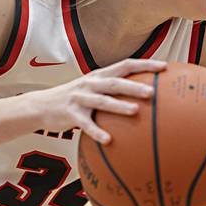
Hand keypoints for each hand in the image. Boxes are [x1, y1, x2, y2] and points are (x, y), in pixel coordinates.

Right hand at [31, 58, 166, 143]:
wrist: (41, 105)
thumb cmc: (74, 99)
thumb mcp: (92, 89)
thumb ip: (113, 90)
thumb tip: (144, 97)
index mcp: (99, 75)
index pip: (125, 65)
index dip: (145, 64)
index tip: (165, 67)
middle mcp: (90, 83)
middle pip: (115, 82)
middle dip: (134, 85)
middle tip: (153, 92)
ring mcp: (79, 98)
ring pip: (102, 101)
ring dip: (119, 105)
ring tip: (136, 111)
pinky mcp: (70, 114)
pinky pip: (86, 124)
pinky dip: (97, 132)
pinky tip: (108, 140)